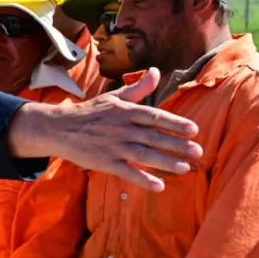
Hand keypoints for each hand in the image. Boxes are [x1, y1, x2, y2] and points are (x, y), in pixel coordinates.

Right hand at [9, 68, 202, 191]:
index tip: (194, 129)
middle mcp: (122, 128)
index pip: (155, 116)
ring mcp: (114, 146)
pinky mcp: (105, 162)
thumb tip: (156, 71)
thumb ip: (138, 88)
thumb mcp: (114, 97)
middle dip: (177, 145)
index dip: (175, 123)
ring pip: (144, 154)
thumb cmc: (90, 112)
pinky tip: (159, 186)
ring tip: (185, 168)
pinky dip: (143, 179)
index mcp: (126, 111)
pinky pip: (127, 172)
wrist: (60, 128)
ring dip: (166, 162)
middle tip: (198, 151)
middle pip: (154, 136)